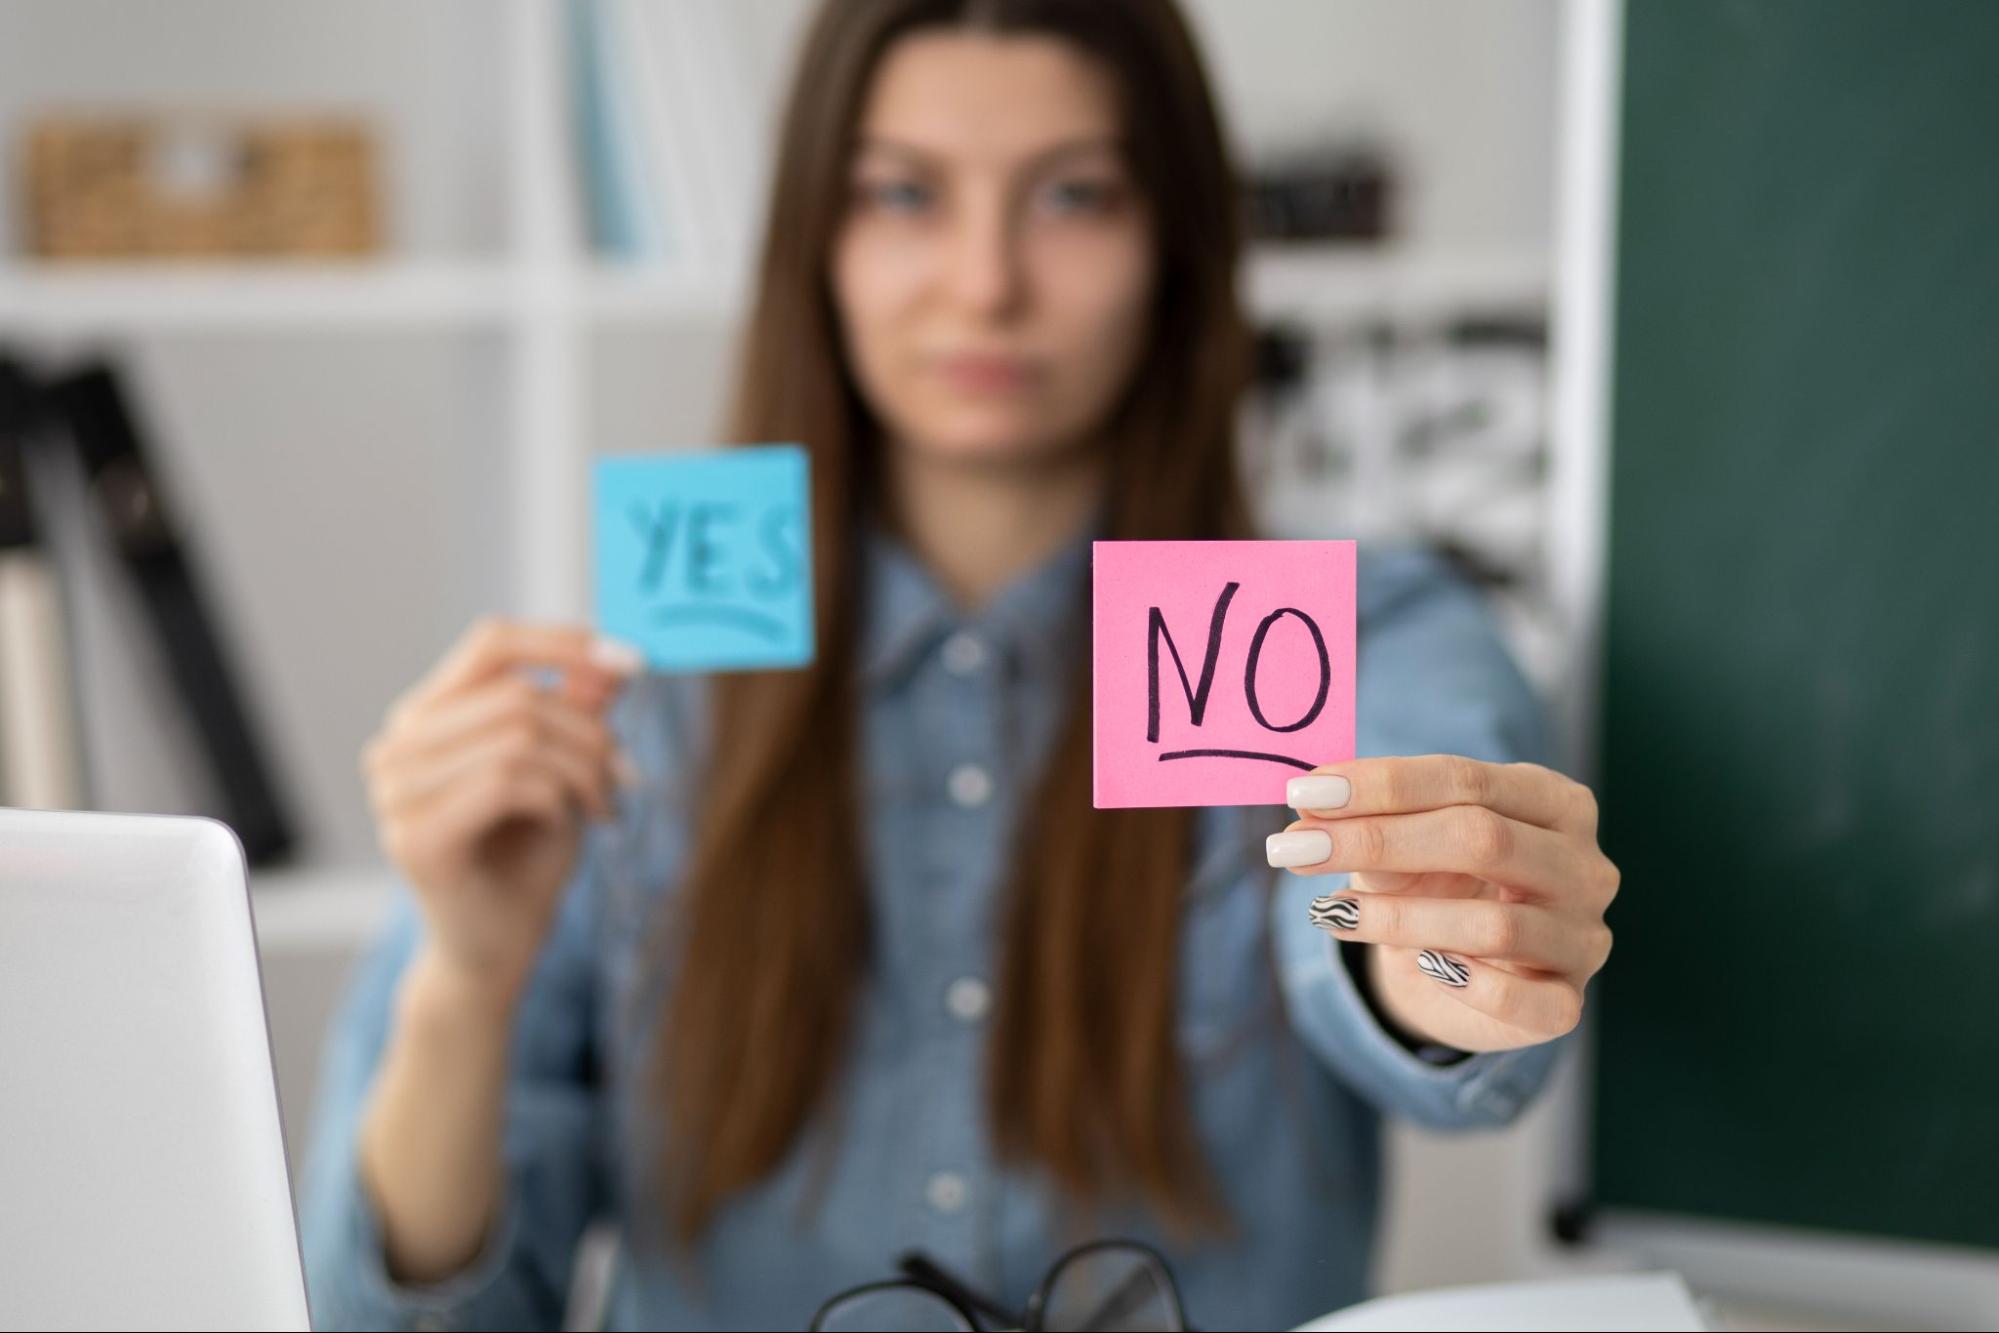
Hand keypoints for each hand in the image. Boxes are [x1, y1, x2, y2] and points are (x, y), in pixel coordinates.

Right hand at [361, 618, 643, 1010]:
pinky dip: (557, 800)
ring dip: (582, 770)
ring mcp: (394, 793)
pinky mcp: (414, 838)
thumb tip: (610, 660)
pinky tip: (567, 826)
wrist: (497, 951)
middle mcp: (397, 748)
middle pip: (516, 695)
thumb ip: (577, 713)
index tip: (630, 659)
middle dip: (590, 731)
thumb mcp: (564, 770)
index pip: (491, 644)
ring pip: (518, 738)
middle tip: (626, 772)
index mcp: (426, 718)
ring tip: (604, 804)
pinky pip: (507, 783)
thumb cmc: (525, 858)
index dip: (563, 643)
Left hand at [1267, 755, 1617, 1053]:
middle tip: (1293, 849)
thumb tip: (1306, 815)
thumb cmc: (1437, 885)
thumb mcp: (1403, 847)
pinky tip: (1414, 965)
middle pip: (1482, 839)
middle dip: (1377, 840)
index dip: (1380, 785)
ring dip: (1398, 918)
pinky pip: (1519, 1000)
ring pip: (1494, 925)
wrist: (1463, 974)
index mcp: (1552, 801)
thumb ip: (1367, 826)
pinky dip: (1461, 983)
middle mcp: (1583, 864)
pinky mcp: (1566, 1003)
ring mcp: (1583, 937)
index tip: (1302, 795)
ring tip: (1331, 912)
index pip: (1465, 779)